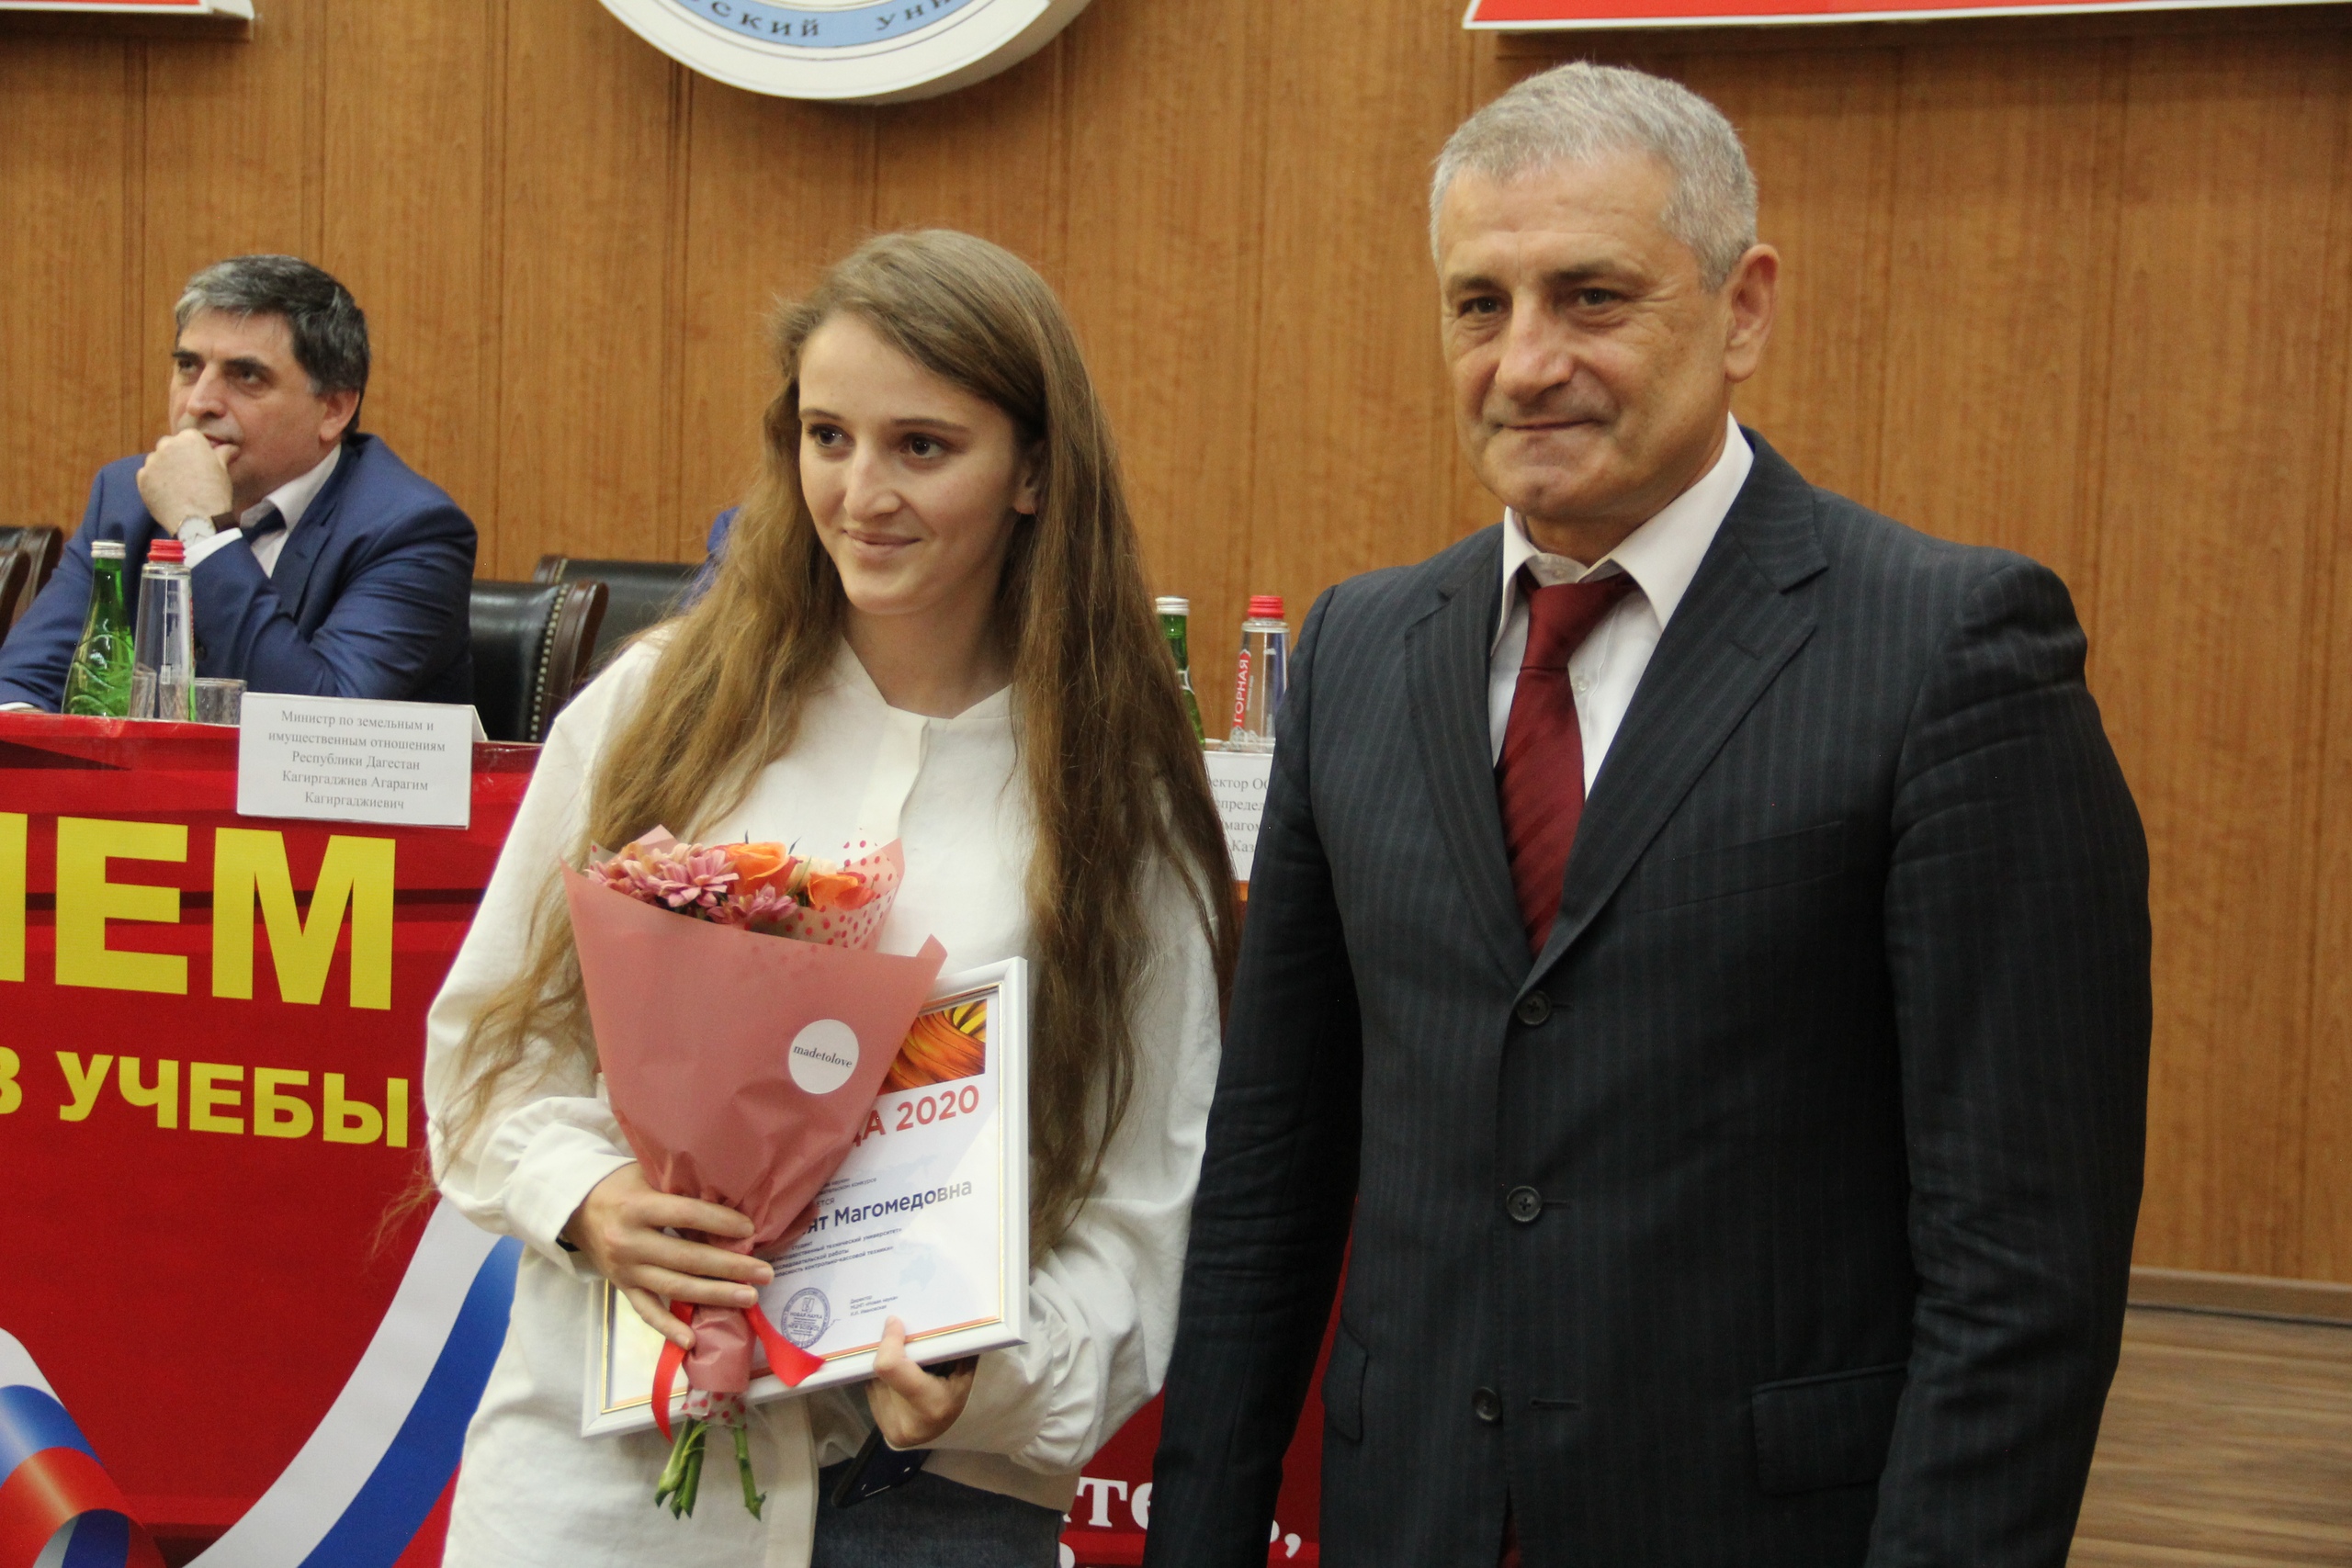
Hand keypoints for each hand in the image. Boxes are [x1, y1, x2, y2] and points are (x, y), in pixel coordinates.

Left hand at [136, 430, 232, 530]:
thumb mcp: (223, 471)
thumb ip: (223, 454)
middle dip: (177, 455)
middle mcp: (167, 445)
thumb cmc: (215, 493)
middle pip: (170, 445)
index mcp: (189, 439)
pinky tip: (166, 494)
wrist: (197, 520)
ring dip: (164, 468)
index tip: (202, 462)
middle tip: (188, 474)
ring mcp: (151, 461)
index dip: (197, 450)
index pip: (191, 437)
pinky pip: (147, 475)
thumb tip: (231, 447)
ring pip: (157, 460)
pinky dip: (155, 482)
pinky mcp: (141, 478)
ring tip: (177, 486)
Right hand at [561, 1163, 771, 1349]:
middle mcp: (630, 1242)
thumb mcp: (648, 1175)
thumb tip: (730, 1197)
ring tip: (748, 1298)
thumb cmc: (622, 1186)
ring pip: (674, 1287)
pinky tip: (693, 1340)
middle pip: (686, 1258)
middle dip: (729, 1267)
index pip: (685, 1215)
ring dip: (713, 1295)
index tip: (750, 1230)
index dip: (719, 1222)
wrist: (576, 1209)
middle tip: (764, 1273)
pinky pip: (647, 1311)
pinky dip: (668, 1328)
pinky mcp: (622, 1288)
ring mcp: (625, 1269)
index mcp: (637, 1207)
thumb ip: (681, 1187)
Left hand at [864, 1316, 976, 1447]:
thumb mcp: (963, 1375)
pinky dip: (881, 1378)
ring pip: (874, 1379)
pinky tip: (896, 1377)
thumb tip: (928, 1313)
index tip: (894, 1322)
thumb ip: (949, 1348)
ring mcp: (890, 1427)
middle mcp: (906, 1420)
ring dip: (884, 1364)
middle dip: (888, 1351)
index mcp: (931, 1404)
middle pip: (882, 1369)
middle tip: (898, 1336)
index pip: (891, 1366)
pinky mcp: (880, 1428)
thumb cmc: (958, 1398)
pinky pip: (872, 1390)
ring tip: (902, 1360)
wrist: (947, 1435)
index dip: (889, 1341)